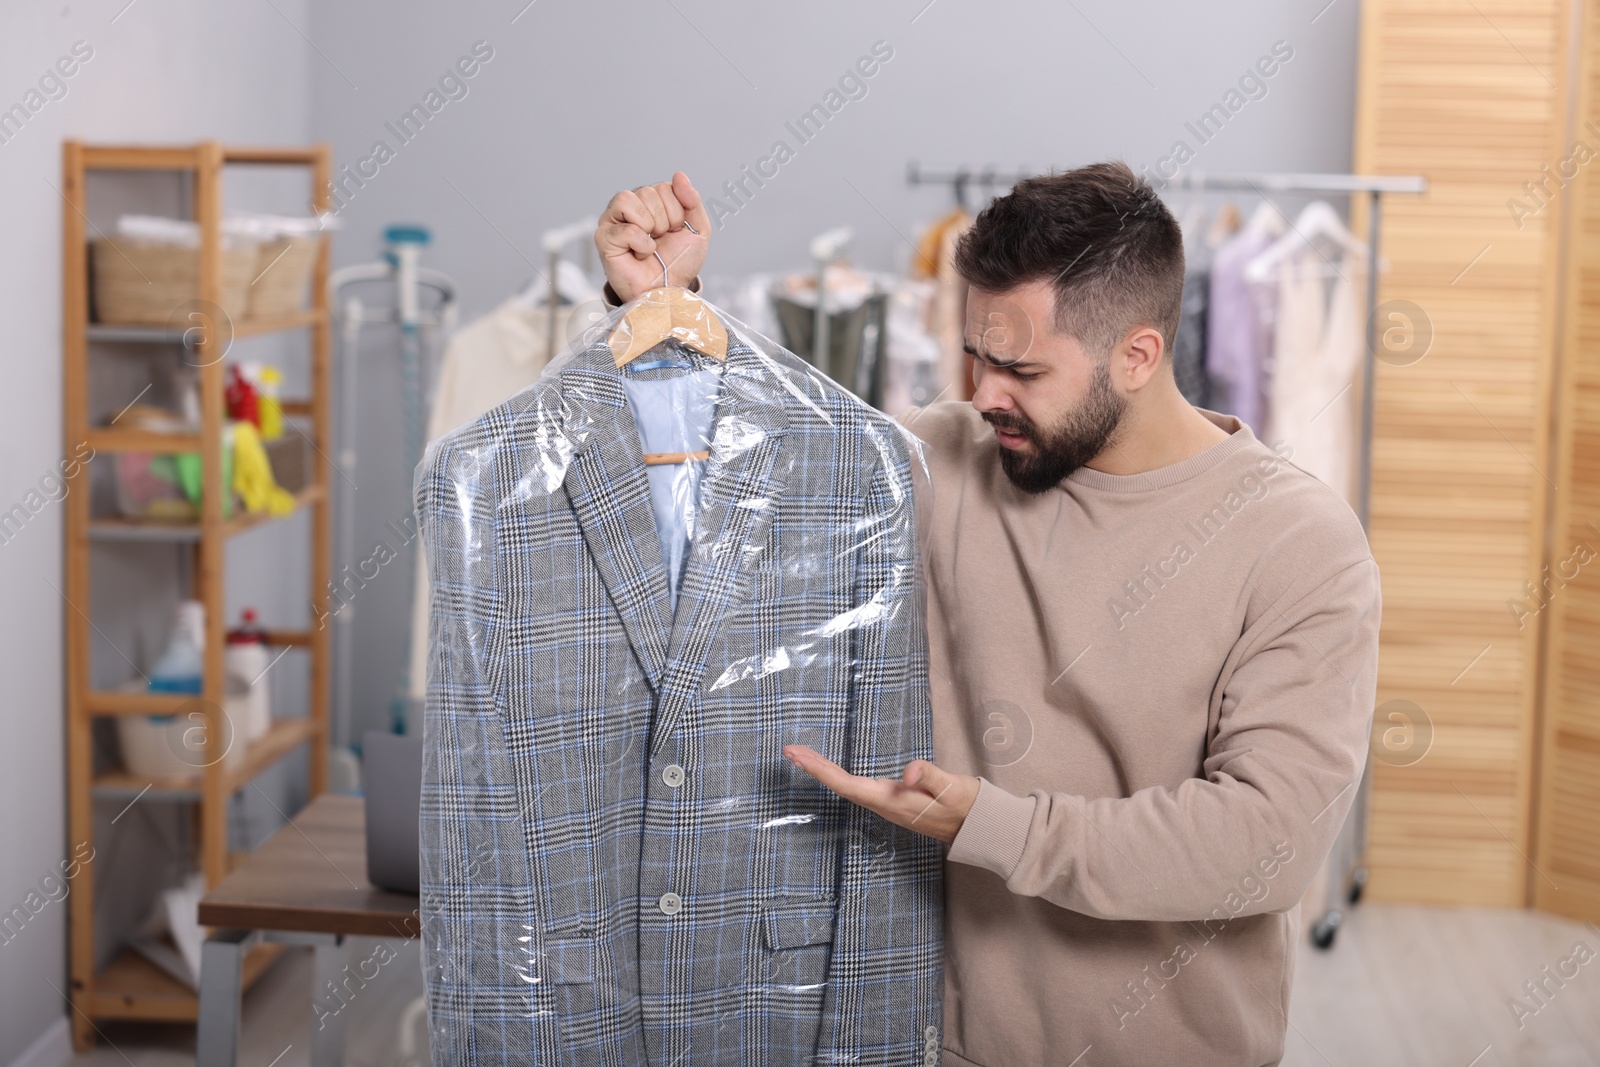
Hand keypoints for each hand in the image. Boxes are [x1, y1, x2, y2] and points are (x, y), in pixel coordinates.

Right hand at [595, 172, 709, 302]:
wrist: (668, 291)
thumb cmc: (678, 263)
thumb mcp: (697, 230)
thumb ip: (692, 200)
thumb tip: (679, 175)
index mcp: (650, 202)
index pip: (665, 187)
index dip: (677, 211)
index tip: (675, 231)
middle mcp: (630, 207)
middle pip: (648, 192)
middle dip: (665, 220)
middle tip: (662, 240)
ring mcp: (614, 220)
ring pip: (630, 199)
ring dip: (650, 226)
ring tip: (651, 243)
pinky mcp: (604, 238)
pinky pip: (625, 228)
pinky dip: (641, 243)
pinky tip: (641, 254)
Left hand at [782, 745, 980, 844]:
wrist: (976, 826)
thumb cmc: (964, 805)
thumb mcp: (951, 788)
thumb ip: (930, 777)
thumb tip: (906, 772)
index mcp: (892, 801)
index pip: (848, 785)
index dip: (821, 771)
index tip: (799, 757)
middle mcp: (884, 804)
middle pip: (841, 785)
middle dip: (814, 768)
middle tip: (789, 751)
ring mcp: (886, 803)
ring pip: (846, 786)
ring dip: (823, 771)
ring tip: (801, 756)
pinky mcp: (891, 799)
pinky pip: (856, 786)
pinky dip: (838, 775)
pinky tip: (830, 769)